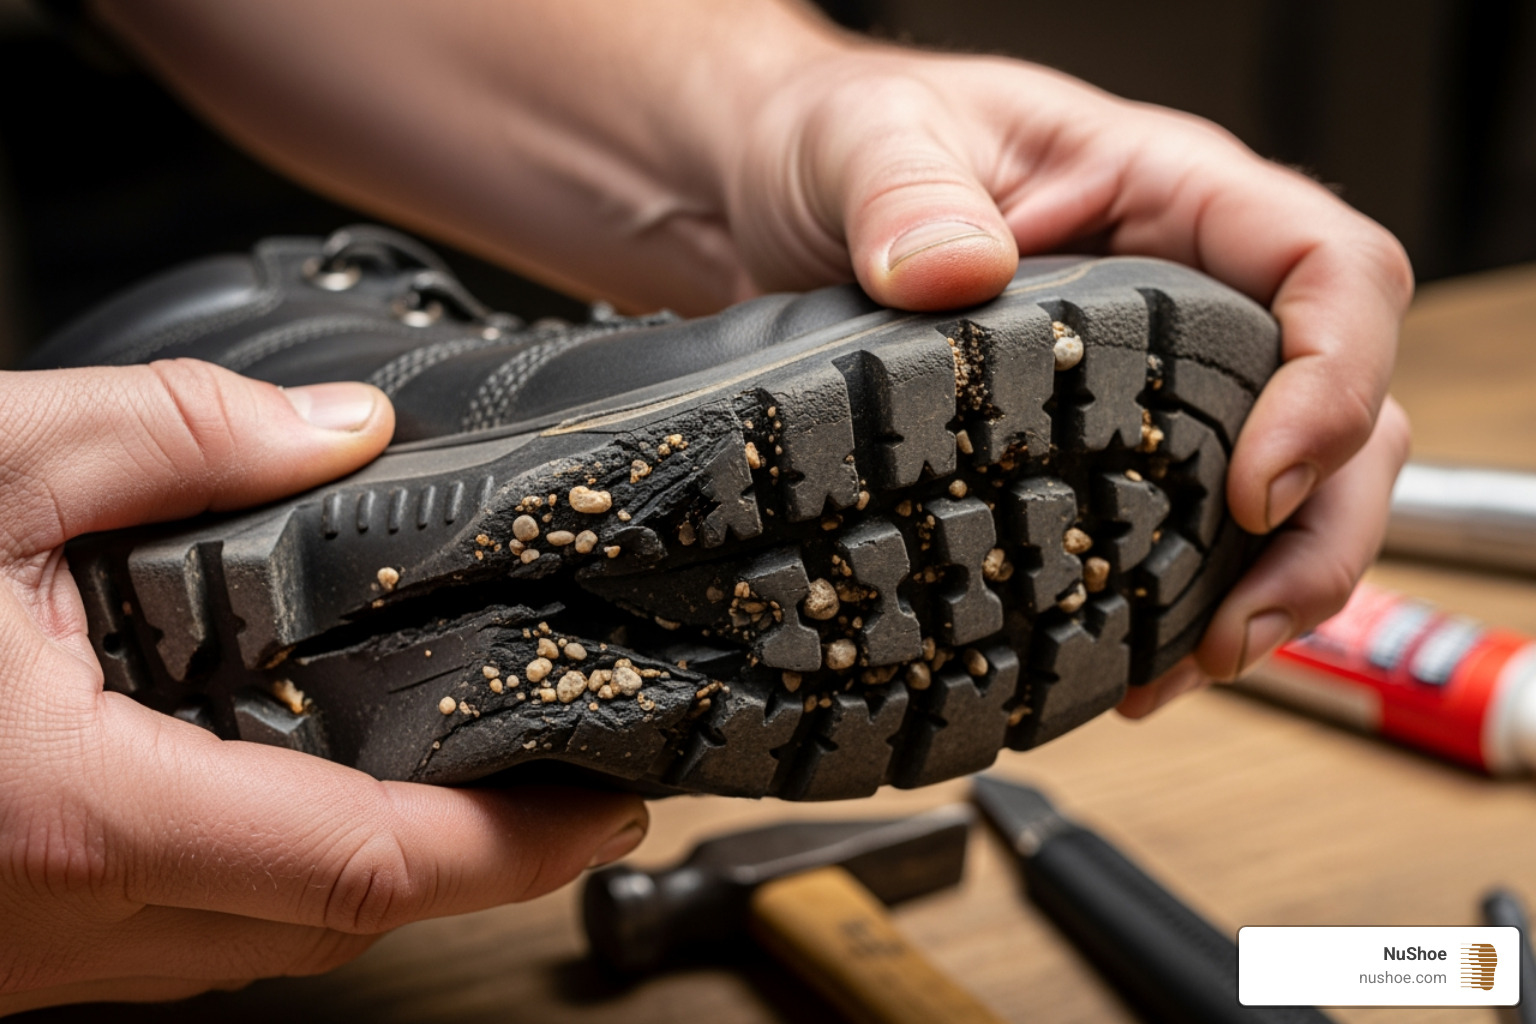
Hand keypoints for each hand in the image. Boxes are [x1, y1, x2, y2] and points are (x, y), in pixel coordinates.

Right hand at [0, 362, 646, 1012]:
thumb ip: (174, 437)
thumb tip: (339, 431)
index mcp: (80, 815)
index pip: (363, 861)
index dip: (515, 848)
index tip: (608, 805)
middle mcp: (66, 921)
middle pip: (336, 922)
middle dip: (474, 866)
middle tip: (565, 791)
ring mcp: (36, 954)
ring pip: (262, 941)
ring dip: (374, 873)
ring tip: (459, 790)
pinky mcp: (11, 943)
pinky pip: (181, 934)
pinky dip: (273, 876)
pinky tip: (297, 800)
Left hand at [721, 46, 1412, 713]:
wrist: (765, 199)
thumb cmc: (833, 140)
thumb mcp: (861, 142)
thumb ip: (906, 194)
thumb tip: (955, 274)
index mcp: (1167, 193)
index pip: (1330, 270)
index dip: (1333, 380)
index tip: (1257, 485)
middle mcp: (1185, 288)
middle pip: (1344, 401)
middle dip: (1322, 526)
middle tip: (1237, 628)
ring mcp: (1151, 372)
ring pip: (1288, 480)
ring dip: (1268, 585)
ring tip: (1191, 667)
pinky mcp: (1094, 442)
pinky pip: (1184, 523)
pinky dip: (1181, 600)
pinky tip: (1133, 660)